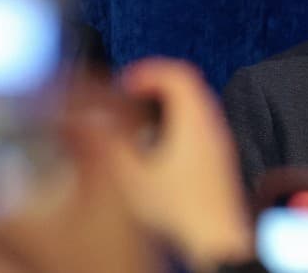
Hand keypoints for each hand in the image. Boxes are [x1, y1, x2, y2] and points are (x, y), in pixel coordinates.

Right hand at [101, 58, 252, 271]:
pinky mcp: (219, 156)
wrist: (215, 237)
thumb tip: (88, 120)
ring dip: (167, 100)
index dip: (149, 69)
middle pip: (190, 84)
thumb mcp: (132, 177)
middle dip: (156, 82)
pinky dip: (177, 117)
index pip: (179, 74)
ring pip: (197, 102)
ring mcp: (219, 140)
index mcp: (195, 122)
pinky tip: (156, 141)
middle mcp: (213, 126)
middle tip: (128, 92)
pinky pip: (200, 121)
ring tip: (137, 115)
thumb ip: (109, 144)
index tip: (125, 82)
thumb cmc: (179, 211)